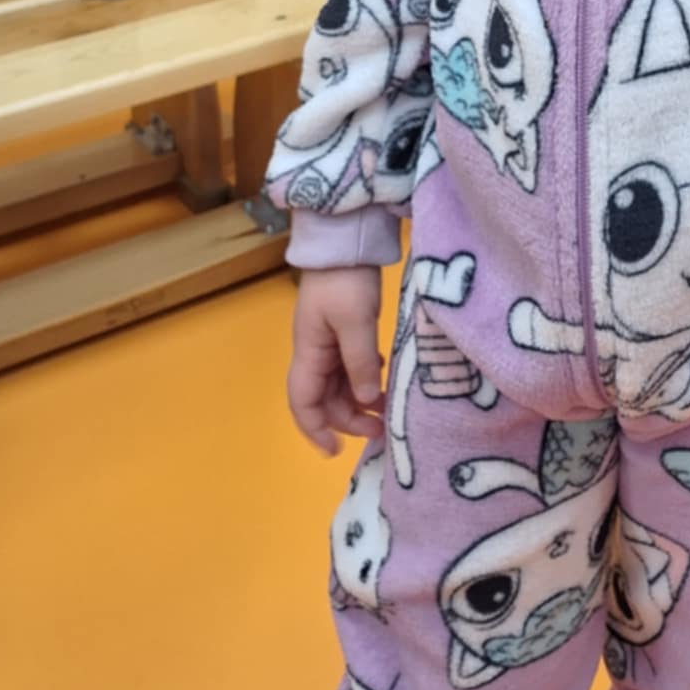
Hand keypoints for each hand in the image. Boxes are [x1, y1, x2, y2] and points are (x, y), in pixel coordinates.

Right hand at [288, 265, 383, 454]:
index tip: (336, 451)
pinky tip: (383, 374)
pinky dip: (364, 376)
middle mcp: (314, 351)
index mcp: (309, 352)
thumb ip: (360, 363)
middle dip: (348, 418)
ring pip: (339, 383)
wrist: (346, 238)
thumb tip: (367, 401)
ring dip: (359, 399)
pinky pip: (350, 364)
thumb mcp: (356, 322)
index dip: (315, 430)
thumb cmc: (345, 280)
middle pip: (324, 398)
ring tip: (387, 407)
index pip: (303, 403)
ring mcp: (328, 339)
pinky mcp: (343, 328)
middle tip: (380, 428)